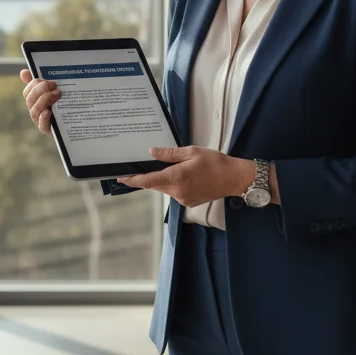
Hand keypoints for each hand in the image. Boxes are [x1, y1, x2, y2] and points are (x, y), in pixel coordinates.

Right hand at [19, 68, 59, 135]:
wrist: (79, 122)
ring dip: (44, 100)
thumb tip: (23, 72)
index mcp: (37, 101)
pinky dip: (43, 118)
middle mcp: (37, 111)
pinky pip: (42, 126)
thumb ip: (42, 82)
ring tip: (57, 94)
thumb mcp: (56, 90)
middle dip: (40, 90)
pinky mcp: (50, 131)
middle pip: (30, 100)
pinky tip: (48, 112)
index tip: (45, 80)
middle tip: (54, 85)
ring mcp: (42, 121)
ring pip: (34, 111)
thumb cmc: (65, 104)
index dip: (33, 84)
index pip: (28, 92)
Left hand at [117, 146, 255, 207]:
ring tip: (175, 167)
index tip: (121, 178)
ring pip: (165, 188)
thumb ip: (169, 153)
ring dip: (164, 179)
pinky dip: (173, 184)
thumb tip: (151, 152)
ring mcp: (183, 199)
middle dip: (149, 176)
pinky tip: (184, 176)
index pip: (148, 181)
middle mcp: (177, 192)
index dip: (133, 180)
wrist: (233, 178)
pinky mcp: (188, 202)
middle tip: (144, 166)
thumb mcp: (191, 152)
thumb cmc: (214, 162)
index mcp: (176, 178)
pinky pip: (174, 192)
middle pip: (155, 185)